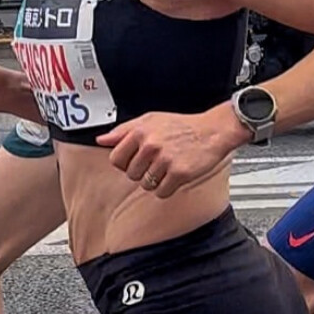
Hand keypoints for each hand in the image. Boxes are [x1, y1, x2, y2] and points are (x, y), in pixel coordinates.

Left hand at [97, 107, 244, 197]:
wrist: (212, 131)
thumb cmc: (181, 126)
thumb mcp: (150, 120)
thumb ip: (123, 130)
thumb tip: (101, 140)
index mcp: (140, 131)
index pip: (115, 159)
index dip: (124, 163)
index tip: (135, 160)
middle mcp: (151, 145)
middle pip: (130, 174)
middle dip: (141, 172)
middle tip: (156, 162)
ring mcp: (165, 160)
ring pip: (145, 185)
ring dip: (155, 181)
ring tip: (167, 167)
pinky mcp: (179, 173)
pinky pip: (161, 192)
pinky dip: (167, 188)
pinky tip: (175, 175)